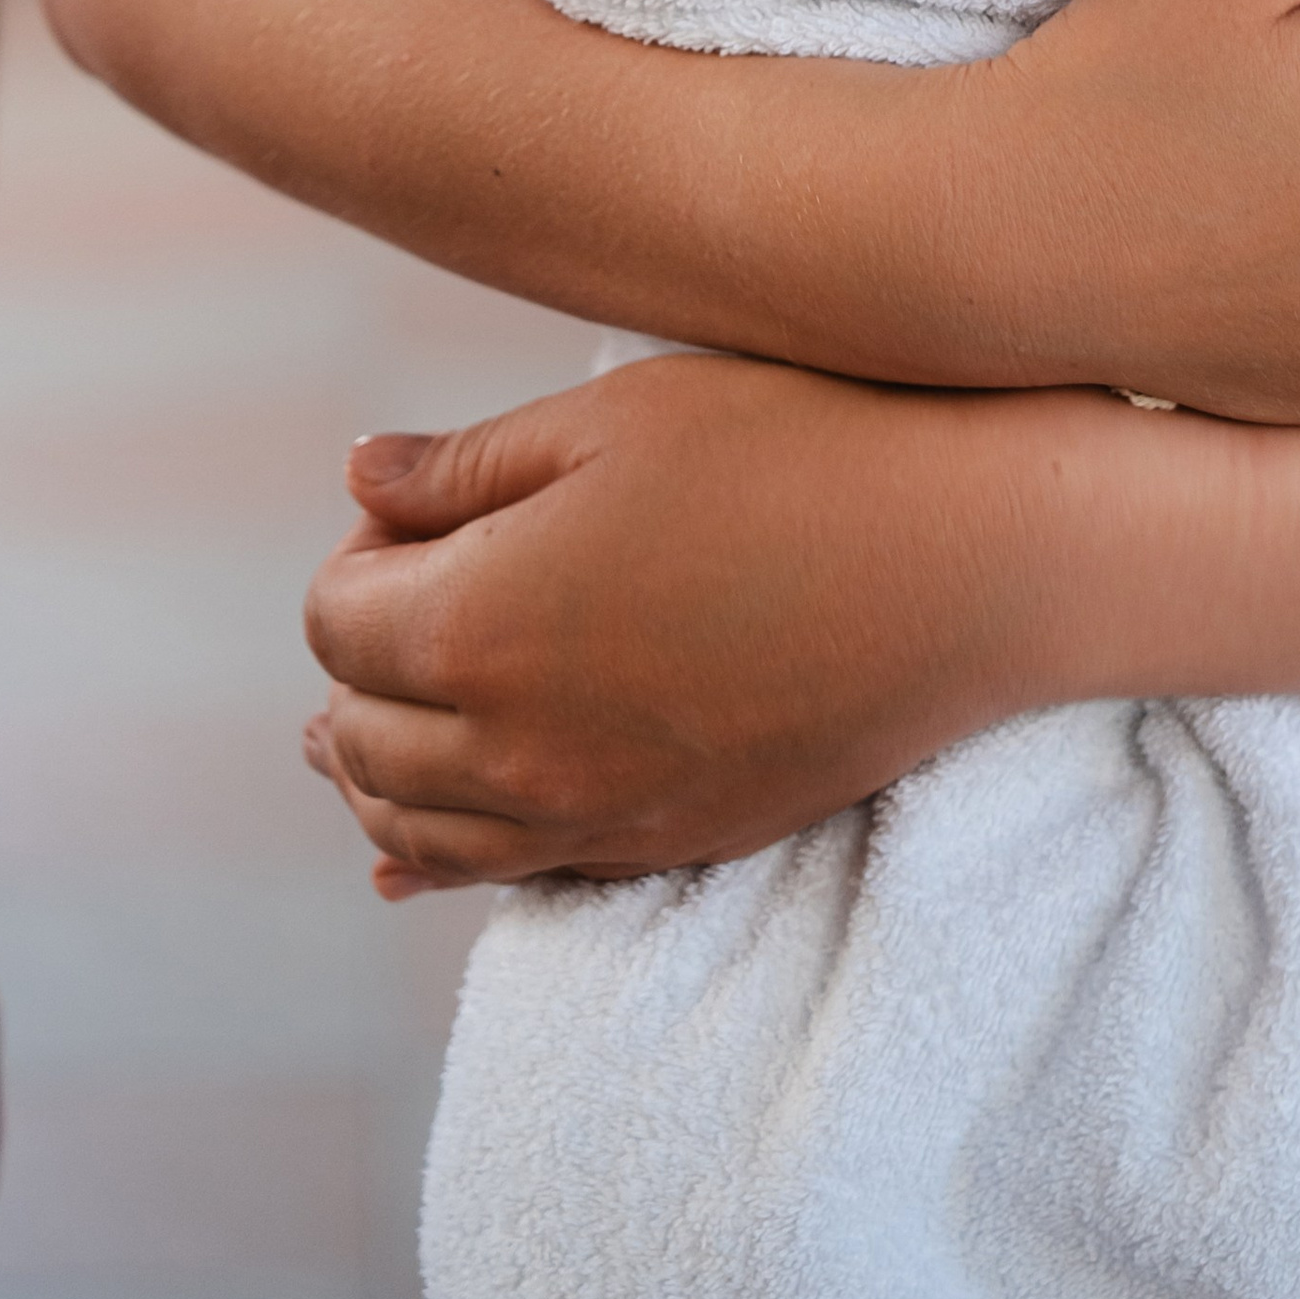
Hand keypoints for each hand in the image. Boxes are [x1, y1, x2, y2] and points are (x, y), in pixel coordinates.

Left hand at [303, 356, 1117, 893]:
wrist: (964, 561)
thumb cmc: (794, 452)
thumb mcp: (613, 416)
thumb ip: (463, 465)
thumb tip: (358, 476)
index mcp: (478, 623)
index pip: (335, 619)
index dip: (361, 552)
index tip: (416, 509)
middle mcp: (510, 747)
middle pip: (357, 737)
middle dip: (357, 664)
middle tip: (411, 586)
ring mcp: (588, 814)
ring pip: (414, 833)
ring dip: (375, 776)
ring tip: (370, 726)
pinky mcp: (662, 845)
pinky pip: (507, 882)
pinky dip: (438, 864)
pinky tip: (407, 861)